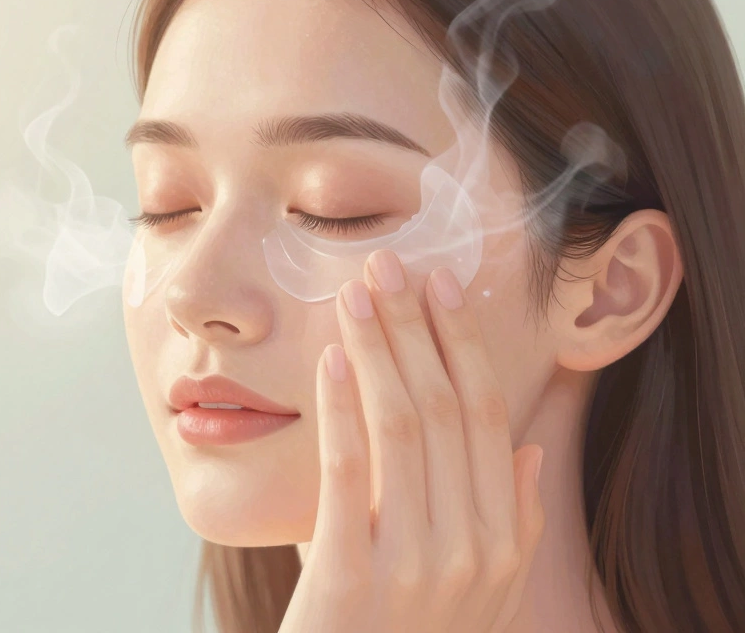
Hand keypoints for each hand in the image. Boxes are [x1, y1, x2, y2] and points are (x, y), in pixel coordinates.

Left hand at [279, 249, 545, 632]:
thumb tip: (532, 455)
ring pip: (403, 428)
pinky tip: (329, 362)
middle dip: (416, 330)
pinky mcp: (351, 579)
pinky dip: (341, 410)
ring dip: (379, 351)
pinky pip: (348, 475)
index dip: (465, 348)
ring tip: (355, 296)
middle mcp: (470, 550)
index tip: (441, 290)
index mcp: (500, 541)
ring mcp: (413, 566)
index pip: (489, 420)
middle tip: (389, 268)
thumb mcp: (482, 593)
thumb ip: (513, 525)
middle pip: (447, 410)